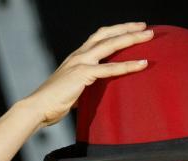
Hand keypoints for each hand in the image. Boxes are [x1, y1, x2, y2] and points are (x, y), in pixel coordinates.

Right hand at [27, 22, 152, 127]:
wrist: (37, 107)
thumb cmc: (53, 103)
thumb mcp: (73, 90)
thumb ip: (84, 87)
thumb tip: (93, 94)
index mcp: (76, 57)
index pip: (99, 37)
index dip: (116, 31)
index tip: (132, 29)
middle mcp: (79, 55)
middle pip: (106, 34)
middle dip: (127, 29)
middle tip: (145, 27)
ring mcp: (80, 62)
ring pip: (110, 45)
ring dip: (131, 39)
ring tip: (149, 36)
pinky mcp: (83, 74)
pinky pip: (110, 68)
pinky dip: (128, 65)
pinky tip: (142, 63)